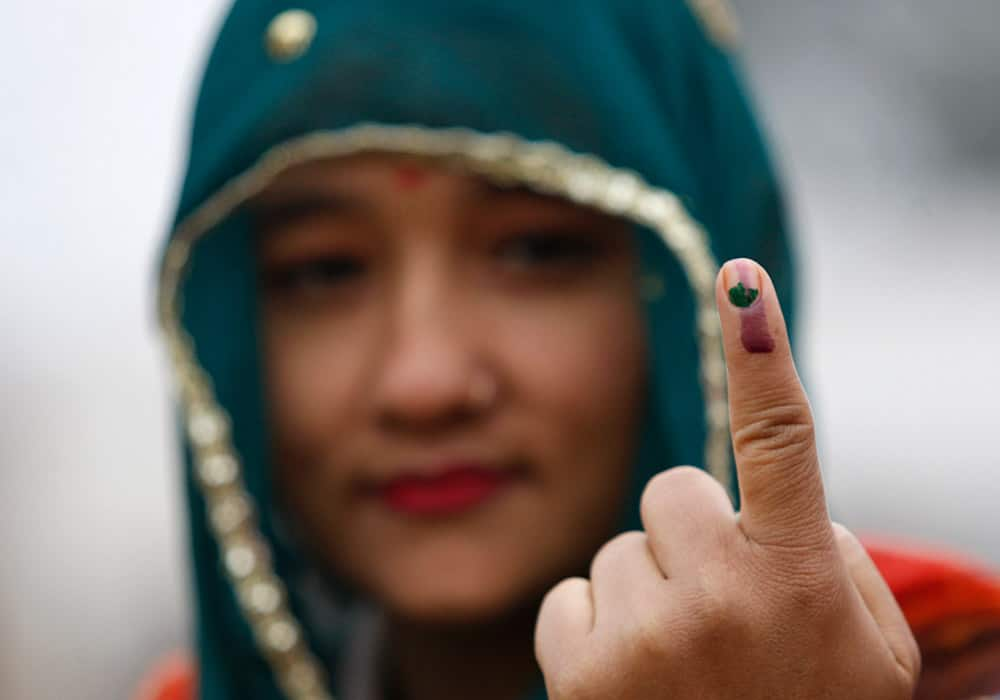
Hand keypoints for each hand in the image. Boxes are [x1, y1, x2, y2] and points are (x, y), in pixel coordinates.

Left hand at [535, 258, 919, 698]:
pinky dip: (596, 626)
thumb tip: (766, 496)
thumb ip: (826, 553)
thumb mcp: (862, 648)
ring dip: (648, 590)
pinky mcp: (577, 670)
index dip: (763, 356)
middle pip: (674, 491)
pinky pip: (572, 594)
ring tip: (684, 665)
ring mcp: (642, 636)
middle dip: (694, 538)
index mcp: (800, 580)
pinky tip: (632, 680)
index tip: (743, 280)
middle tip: (722, 610)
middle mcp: (719, 598)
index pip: (783, 441)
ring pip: (620, 546)